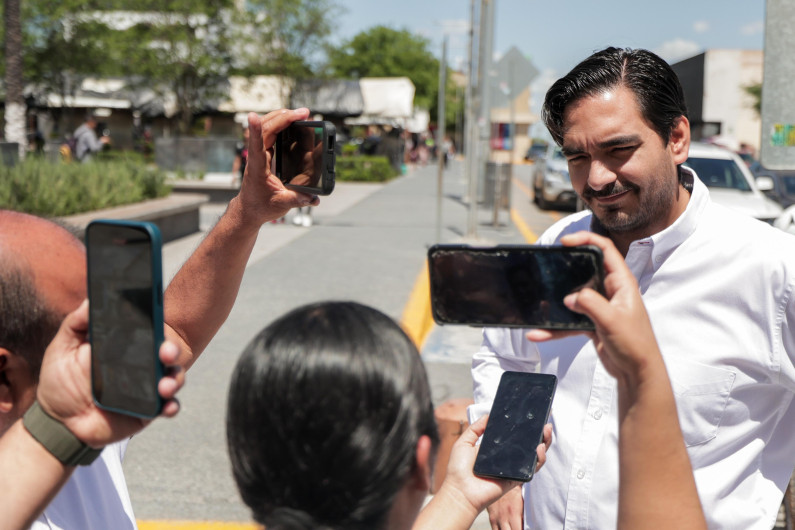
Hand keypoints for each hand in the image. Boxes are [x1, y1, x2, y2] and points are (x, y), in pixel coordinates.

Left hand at [35, 300, 184, 447]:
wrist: (58, 420)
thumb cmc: (61, 380)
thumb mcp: (63, 347)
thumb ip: (76, 323)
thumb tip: (91, 300)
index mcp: (126, 346)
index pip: (150, 330)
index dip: (158, 323)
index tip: (157, 318)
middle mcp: (143, 364)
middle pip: (167, 352)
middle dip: (172, 350)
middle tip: (165, 352)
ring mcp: (149, 387)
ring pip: (173, 377)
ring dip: (174, 379)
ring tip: (164, 386)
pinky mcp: (149, 410)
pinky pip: (169, 406)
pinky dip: (172, 405)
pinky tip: (167, 406)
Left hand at [238, 109, 319, 223]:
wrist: (250, 209)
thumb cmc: (261, 207)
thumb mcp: (280, 205)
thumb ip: (297, 200)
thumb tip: (313, 198)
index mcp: (258, 168)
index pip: (254, 146)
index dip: (255, 130)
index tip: (252, 116)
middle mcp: (257, 157)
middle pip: (266, 129)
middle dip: (283, 117)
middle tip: (303, 113)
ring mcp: (259, 153)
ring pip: (267, 127)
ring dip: (282, 117)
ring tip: (299, 113)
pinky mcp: (263, 153)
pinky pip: (270, 132)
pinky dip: (280, 123)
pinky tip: (291, 121)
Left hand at [439, 416, 550, 522]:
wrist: (459, 491)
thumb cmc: (458, 469)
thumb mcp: (465, 442)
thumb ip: (476, 428)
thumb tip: (488, 414)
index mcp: (496, 449)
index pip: (515, 436)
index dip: (525, 427)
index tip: (533, 415)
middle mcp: (507, 458)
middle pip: (529, 444)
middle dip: (540, 433)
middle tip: (544, 422)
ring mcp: (513, 468)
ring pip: (535, 455)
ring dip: (544, 443)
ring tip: (545, 431)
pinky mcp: (516, 479)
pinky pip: (532, 469)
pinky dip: (539, 459)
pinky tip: (539, 448)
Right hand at [526, 231, 660, 386]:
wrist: (637, 372)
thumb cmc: (635, 344)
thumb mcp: (612, 320)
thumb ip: (590, 304)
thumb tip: (569, 297)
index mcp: (622, 283)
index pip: (605, 250)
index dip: (585, 239)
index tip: (565, 241)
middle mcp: (611, 291)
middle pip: (586, 269)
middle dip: (566, 267)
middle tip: (548, 264)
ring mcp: (601, 307)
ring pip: (574, 296)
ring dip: (557, 301)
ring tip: (539, 301)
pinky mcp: (592, 322)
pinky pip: (569, 319)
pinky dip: (555, 327)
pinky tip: (539, 333)